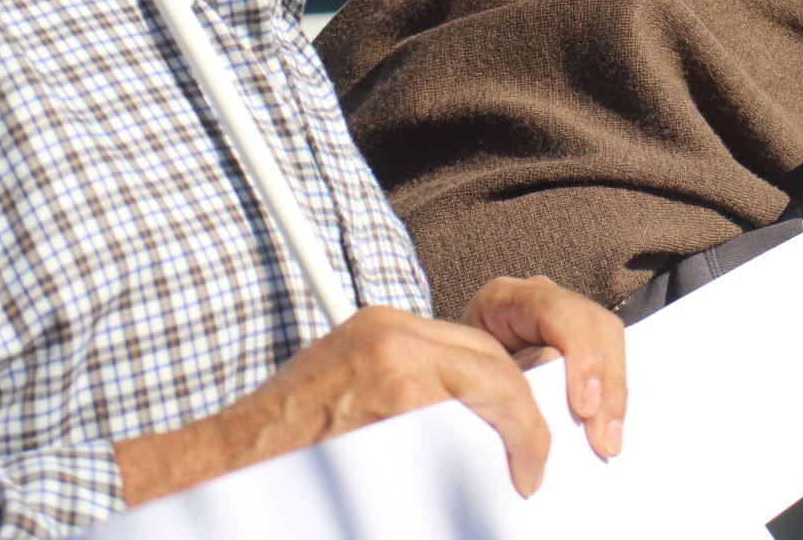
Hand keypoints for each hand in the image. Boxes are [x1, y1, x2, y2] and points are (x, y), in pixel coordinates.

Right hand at [116, 281, 624, 505]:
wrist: (214, 473)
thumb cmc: (287, 459)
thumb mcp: (360, 413)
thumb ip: (422, 403)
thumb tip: (497, 430)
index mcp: (393, 334)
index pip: (494, 338)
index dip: (549, 374)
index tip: (581, 418)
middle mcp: (395, 329)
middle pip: (509, 340)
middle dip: (562, 386)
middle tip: (588, 442)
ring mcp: (390, 352)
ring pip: (499, 371)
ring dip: (534, 423)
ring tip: (544, 470)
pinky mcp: (388, 382)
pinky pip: (478, 398)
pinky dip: (515, 434)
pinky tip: (521, 473)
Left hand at [462, 276, 625, 464]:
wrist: (445, 371)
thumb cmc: (455, 372)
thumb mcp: (472, 372)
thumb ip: (512, 373)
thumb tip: (556, 380)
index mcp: (505, 297)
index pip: (558, 313)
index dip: (581, 358)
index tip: (584, 407)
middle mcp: (540, 296)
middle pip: (594, 324)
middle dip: (607, 382)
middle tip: (603, 435)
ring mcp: (562, 312)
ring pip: (609, 339)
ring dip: (615, 392)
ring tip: (608, 440)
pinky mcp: (576, 337)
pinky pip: (608, 357)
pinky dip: (612, 394)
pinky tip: (609, 428)